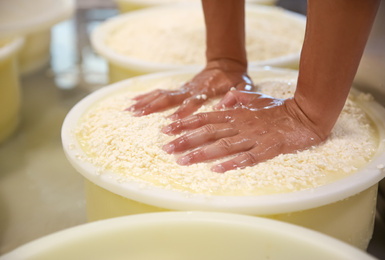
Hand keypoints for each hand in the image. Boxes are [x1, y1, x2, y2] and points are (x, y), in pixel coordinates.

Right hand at [127, 60, 253, 119]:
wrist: (226, 64)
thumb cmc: (236, 79)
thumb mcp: (242, 87)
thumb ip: (236, 96)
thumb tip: (224, 106)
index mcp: (205, 91)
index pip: (191, 102)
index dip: (181, 111)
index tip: (170, 121)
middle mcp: (190, 90)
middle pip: (169, 98)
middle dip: (153, 107)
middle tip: (138, 115)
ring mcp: (183, 89)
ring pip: (161, 94)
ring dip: (146, 102)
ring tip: (130, 110)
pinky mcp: (180, 89)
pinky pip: (161, 92)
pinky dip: (146, 96)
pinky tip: (133, 101)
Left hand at [162, 91, 323, 172]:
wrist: (308, 113)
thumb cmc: (280, 108)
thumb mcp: (257, 98)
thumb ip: (239, 99)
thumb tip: (224, 98)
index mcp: (237, 113)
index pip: (206, 117)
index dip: (186, 123)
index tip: (167, 129)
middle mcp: (241, 124)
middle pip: (209, 132)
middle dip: (186, 140)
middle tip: (166, 148)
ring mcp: (254, 136)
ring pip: (224, 145)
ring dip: (202, 153)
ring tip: (183, 161)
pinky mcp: (269, 147)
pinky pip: (248, 157)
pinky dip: (232, 163)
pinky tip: (217, 169)